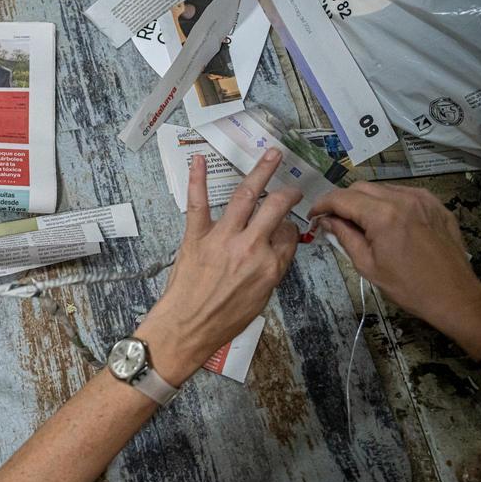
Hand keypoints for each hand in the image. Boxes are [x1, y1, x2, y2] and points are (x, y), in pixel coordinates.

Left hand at [139, 150, 301, 383]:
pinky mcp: (196, 236)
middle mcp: (250, 247)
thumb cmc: (224, 319)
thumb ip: (272, 267)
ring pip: (246, 196)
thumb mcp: (261, 297)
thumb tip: (277, 244)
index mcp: (270, 266)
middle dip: (288, 194)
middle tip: (292, 186)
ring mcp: (222, 238)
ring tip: (272, 154)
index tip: (285, 225)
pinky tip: (197, 158)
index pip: (288, 235)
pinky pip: (197, 202)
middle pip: (276, 209)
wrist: (188, 327)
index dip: (288, 228)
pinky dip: (196, 178)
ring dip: (261, 171)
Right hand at [311, 183, 480, 357]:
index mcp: (383, 215)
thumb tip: (326, 221)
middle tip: (333, 220)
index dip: (322, 204)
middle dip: (342, 200)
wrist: (454, 295)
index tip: (313, 215)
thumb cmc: (408, 286)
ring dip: (365, 200)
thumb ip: (344, 237)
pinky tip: (386, 220)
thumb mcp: (367, 265)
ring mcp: (422, 199)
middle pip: (360, 187)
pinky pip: (403, 193)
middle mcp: (403, 199)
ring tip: (360, 222)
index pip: (342, 198)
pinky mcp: (435, 204)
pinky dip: (388, 201)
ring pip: (381, 188)